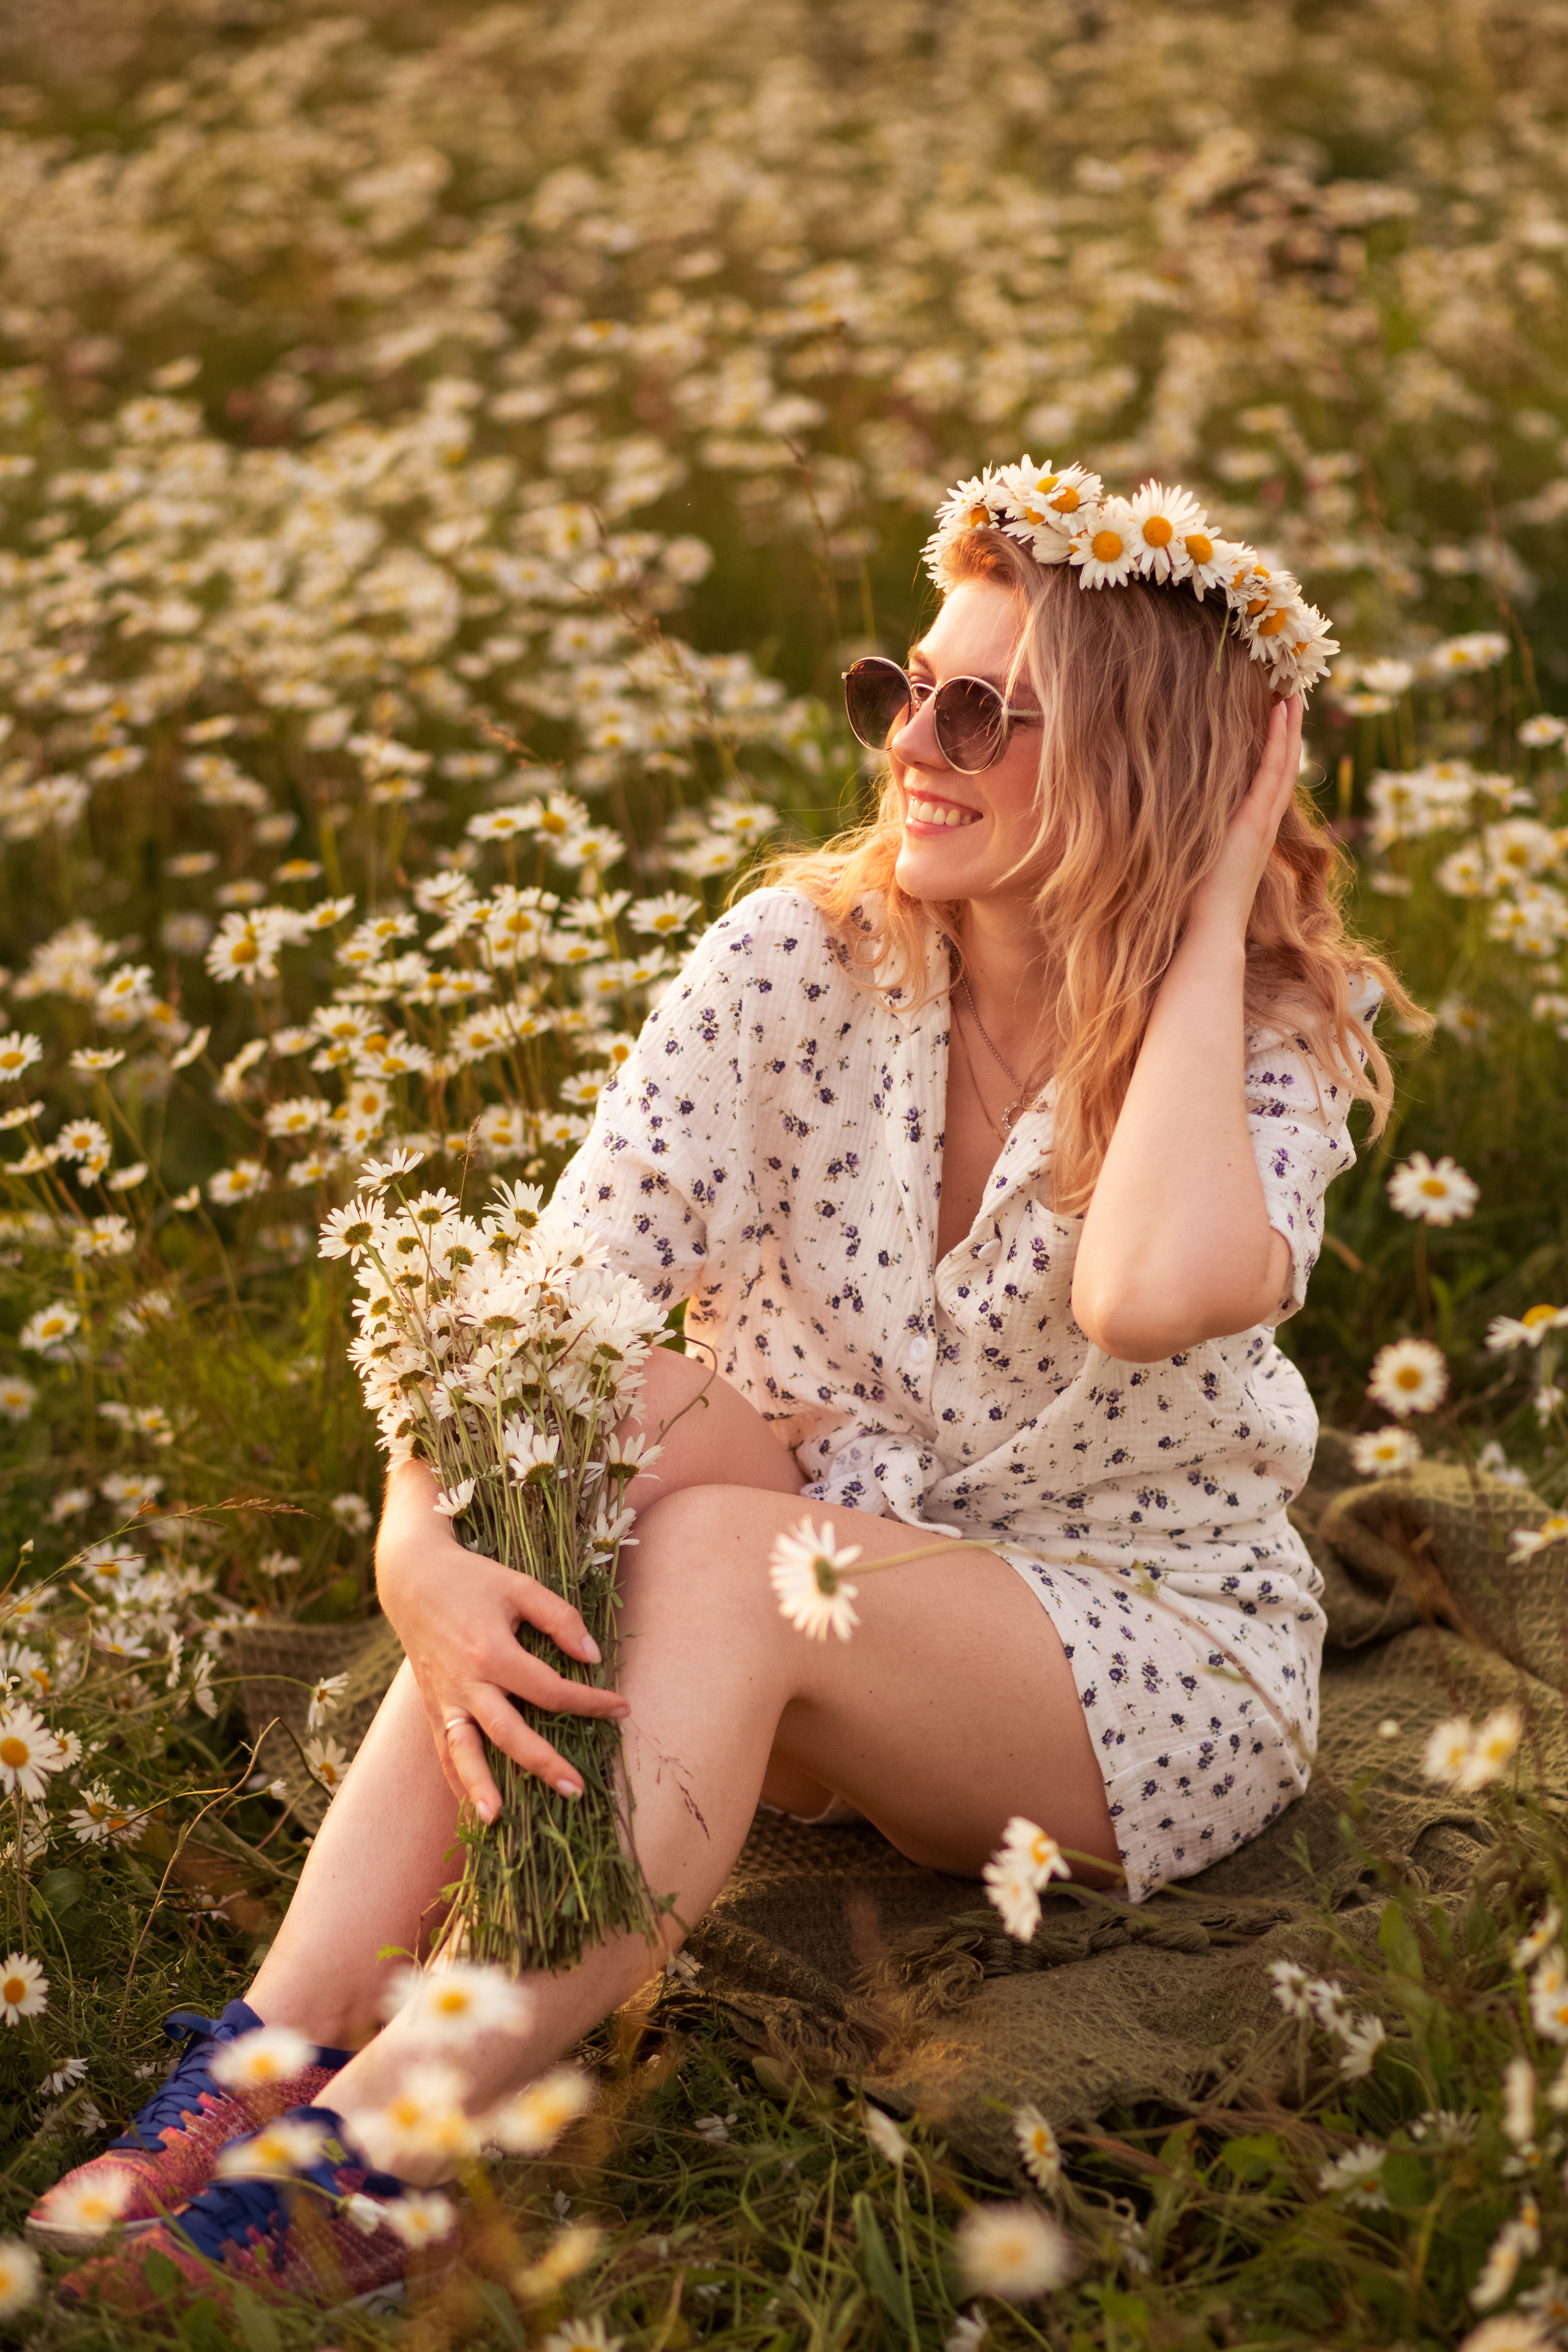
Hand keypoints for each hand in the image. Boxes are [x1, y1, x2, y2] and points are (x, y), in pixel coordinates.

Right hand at [375, 1461, 628, 1823]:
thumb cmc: (472, 1580)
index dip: (589, 1702)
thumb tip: (592, 1657)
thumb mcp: (520, 1586)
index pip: (549, 1690)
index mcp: (491, 1652)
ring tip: (497, 1820)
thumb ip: (559, 1618)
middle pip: (508, 1733)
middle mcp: (465, 1683)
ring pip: (463, 1752)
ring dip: (480, 1787)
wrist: (413, 1579)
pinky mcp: (432, 1707)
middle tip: (576, 1788)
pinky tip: (474, 1808)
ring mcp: (445, 1699)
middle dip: (543, 1763)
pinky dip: (457, 1780)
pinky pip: (444, 1751)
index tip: (622, 1709)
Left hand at [1185, 695, 1302, 941]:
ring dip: (1289, 728)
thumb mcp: (1189, 859)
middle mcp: (1262, 825)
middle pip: (1282, 769)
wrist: (1206, 930)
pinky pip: (1272, 772)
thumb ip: (1183, 837)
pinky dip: (1278, 741)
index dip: (1274, 753)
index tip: (1274, 723)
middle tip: (1292, 697)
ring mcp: (1262, 821)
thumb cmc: (1192, 905)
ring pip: (1284, 764)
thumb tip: (1152, 819)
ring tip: (1292, 695)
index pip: (1267, 784)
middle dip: (1288, 733)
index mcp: (1249, 833)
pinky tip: (1279, 713)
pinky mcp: (1256, 821)